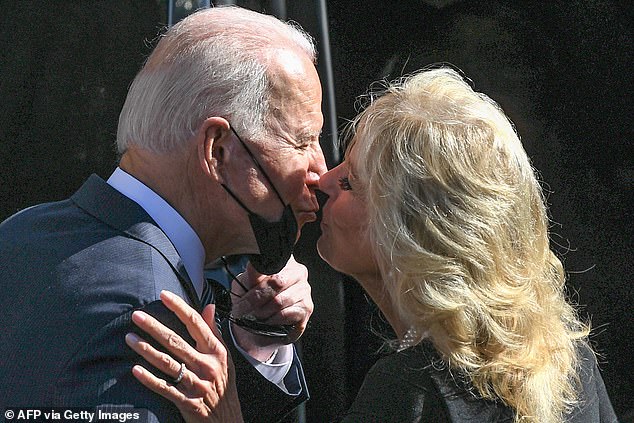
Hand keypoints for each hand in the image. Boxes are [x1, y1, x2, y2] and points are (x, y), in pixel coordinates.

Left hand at [126, 290, 242, 422]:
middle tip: (136, 316)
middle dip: (154, 327)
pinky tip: (135, 370)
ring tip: (129, 338)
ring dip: (146, 350)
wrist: (228, 420)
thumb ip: (213, 331)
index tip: (164, 295)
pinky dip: (150, 379)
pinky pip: (165, 388)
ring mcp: (197, 384)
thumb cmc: (223, 384)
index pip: (196, 323)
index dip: (179, 307)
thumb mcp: (224, 357)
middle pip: (177, 341)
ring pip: (168, 363)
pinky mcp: (187, 402)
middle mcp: (207, 365)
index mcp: (216, 351)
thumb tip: (208, 307)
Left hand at [230, 255, 313, 358]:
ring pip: (279, 301)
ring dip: (263, 311)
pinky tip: (268, 320)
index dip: (255, 278)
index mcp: (283, 260)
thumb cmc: (255, 298)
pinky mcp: (307, 307)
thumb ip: (251, 276)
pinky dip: (272, 320)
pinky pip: (286, 314)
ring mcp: (305, 289)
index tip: (244, 290)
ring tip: (254, 315)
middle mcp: (298, 271)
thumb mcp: (246, 284)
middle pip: (276, 282)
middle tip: (242, 309)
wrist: (260, 323)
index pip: (270, 264)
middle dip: (256, 299)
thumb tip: (254, 268)